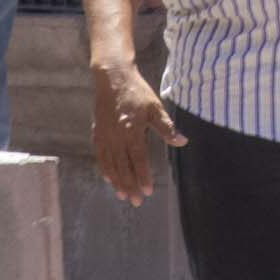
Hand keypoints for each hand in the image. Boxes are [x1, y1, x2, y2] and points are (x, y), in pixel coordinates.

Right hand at [91, 59, 184, 206]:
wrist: (112, 77)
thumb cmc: (137, 91)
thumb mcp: (155, 107)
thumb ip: (167, 127)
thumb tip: (182, 141)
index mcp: (131, 129)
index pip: (138, 158)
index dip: (143, 176)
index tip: (147, 191)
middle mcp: (116, 135)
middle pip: (123, 166)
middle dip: (130, 185)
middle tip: (136, 201)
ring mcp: (105, 135)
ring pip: (110, 164)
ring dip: (117, 181)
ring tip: (123, 195)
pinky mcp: (97, 132)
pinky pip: (100, 155)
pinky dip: (105, 169)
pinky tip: (110, 179)